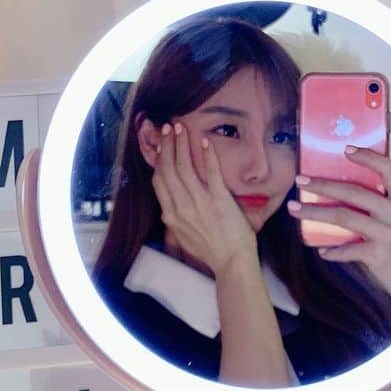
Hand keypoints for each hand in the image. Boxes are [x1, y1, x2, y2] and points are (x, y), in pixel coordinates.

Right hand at [151, 122, 257, 276]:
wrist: (232, 263)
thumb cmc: (211, 252)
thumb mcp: (183, 238)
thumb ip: (175, 221)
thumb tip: (168, 210)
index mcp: (171, 216)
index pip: (159, 181)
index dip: (158, 160)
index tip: (160, 146)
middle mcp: (181, 207)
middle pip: (167, 169)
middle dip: (166, 145)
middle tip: (167, 128)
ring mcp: (199, 202)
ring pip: (184, 167)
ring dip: (181, 144)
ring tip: (180, 128)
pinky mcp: (219, 200)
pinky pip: (211, 172)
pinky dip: (207, 155)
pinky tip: (204, 141)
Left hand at [288, 147, 390, 324]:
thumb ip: (386, 208)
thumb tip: (350, 195)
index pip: (389, 169)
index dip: (367, 157)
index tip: (345, 149)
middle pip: (355, 191)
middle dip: (323, 184)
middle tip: (301, 180)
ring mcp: (389, 235)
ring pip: (344, 216)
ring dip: (315, 211)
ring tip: (295, 209)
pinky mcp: (379, 256)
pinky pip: (347, 249)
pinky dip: (332, 250)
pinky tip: (321, 251)